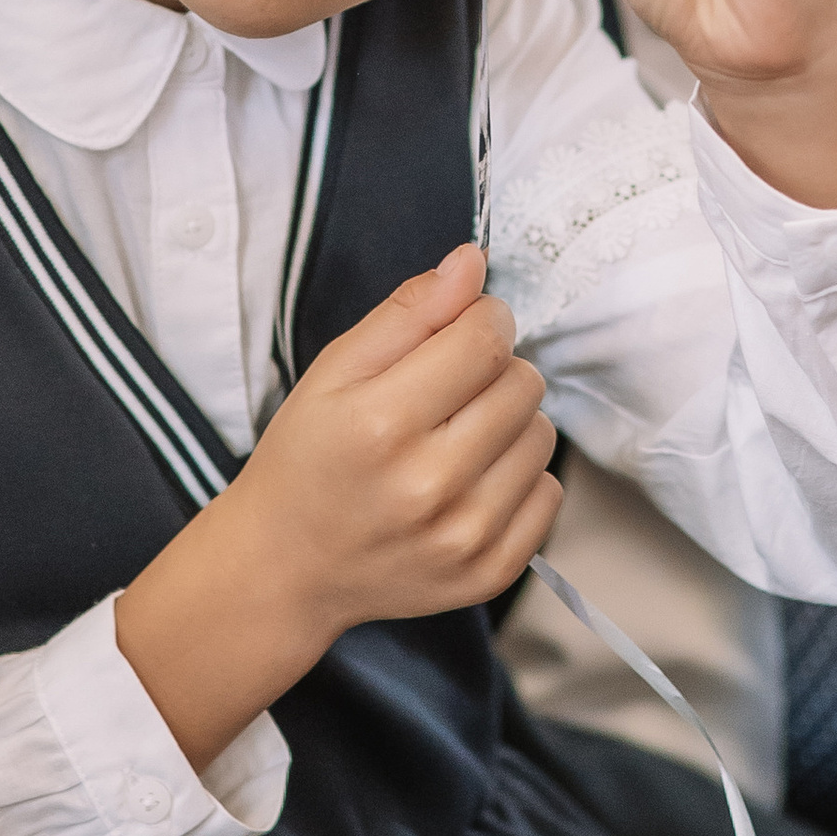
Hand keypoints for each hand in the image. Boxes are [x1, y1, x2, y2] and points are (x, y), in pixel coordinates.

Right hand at [115, 245, 558, 769]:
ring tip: (458, 437)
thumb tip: (472, 262)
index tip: (465, 327)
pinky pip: (550, 494)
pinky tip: (472, 481)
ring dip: (510, 424)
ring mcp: (464, 536)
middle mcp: (430, 485)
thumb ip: (408, 311)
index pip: (486, 340)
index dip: (484, 318)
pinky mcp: (489, 573)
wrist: (286, 567)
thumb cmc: (307, 460)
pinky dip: (519, 479)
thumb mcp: (333, 371)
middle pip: (523, 385)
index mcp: (384, 423)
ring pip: (543, 437)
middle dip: (495, 371)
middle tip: (449, 391)